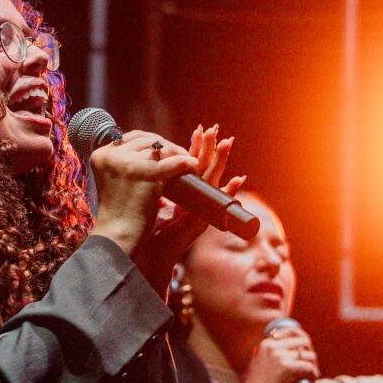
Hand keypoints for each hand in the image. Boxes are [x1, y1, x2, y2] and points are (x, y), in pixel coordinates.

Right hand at [89, 130, 197, 255]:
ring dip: (178, 153)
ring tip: (189, 163)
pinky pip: (173, 162)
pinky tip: (193, 166)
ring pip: (162, 148)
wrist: (118, 238)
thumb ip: (126, 164)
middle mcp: (112, 155)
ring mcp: (127, 162)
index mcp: (101, 155)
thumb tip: (151, 148)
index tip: (165, 152)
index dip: (151, 143)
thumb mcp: (116, 182)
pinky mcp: (146, 173)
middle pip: (148, 140)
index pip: (132, 138)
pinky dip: (185, 163)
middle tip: (182, 156)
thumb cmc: (120, 215)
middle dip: (167, 147)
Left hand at [131, 124, 245, 292]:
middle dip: (211, 147)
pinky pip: (218, 202)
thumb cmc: (145, 229)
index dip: (196, 147)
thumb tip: (145, 164)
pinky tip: (238, 180)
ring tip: (227, 142)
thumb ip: (154, 183)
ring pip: (213, 179)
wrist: (146, 254)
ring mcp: (200, 209)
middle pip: (206, 167)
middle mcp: (195, 199)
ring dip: (222, 161)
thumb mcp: (149, 199)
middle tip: (215, 129)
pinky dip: (231, 192)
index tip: (198, 129)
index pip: (192, 164)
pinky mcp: (202, 220)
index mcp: (183, 192)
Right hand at [231, 326, 318, 382]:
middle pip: (303, 341)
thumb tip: (294, 352)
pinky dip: (313, 375)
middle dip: (310, 354)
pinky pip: (309, 367)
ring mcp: (280, 356)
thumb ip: (271, 355)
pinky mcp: (287, 368)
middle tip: (312, 366)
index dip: (303, 340)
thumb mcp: (260, 364)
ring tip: (311, 376)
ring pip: (309, 355)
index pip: (291, 331)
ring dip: (313, 366)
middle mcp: (273, 347)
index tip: (307, 351)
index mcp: (266, 344)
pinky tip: (311, 381)